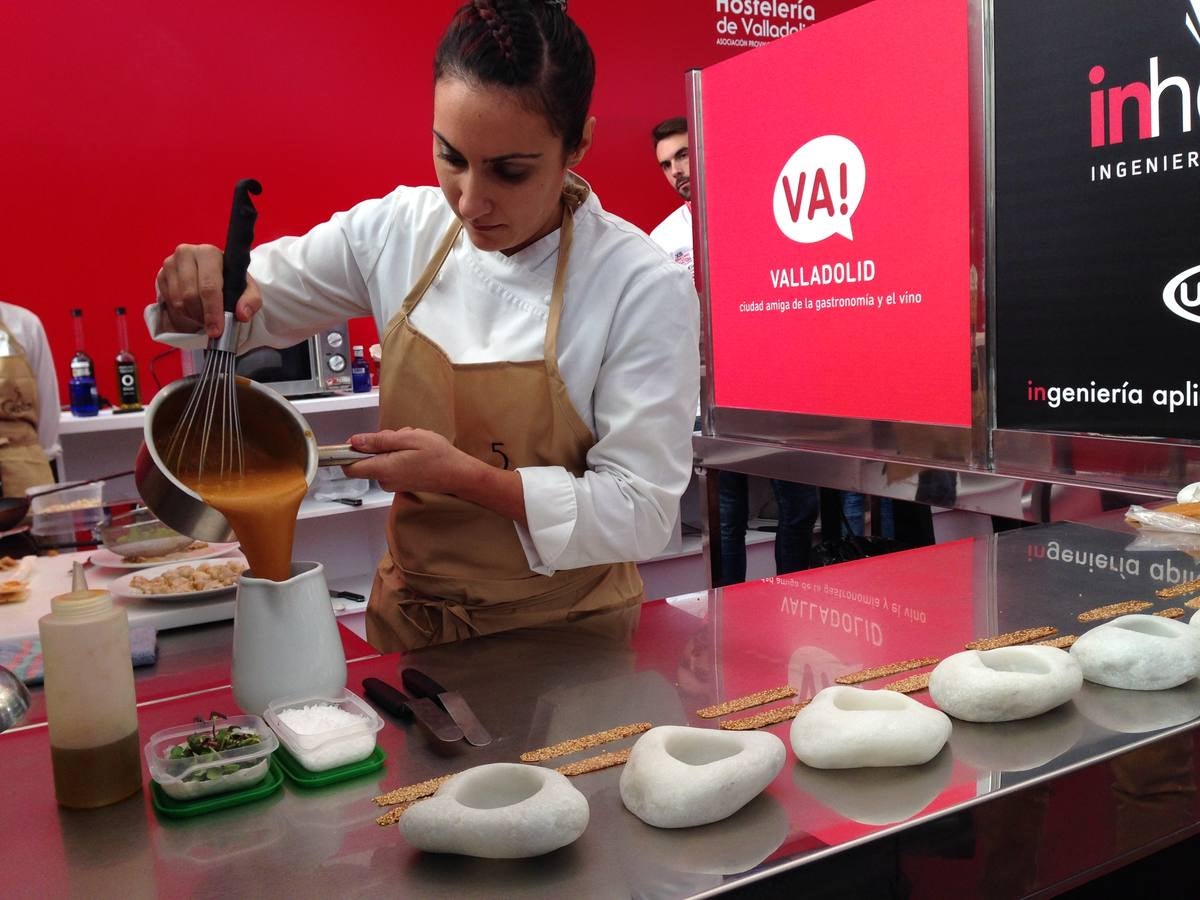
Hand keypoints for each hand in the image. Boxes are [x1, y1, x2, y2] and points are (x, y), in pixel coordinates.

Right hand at [155, 244, 262, 337]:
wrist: (214, 274)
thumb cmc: (230, 280)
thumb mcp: (247, 289)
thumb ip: (251, 301)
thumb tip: (242, 314)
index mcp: (209, 253)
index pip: (209, 286)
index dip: (213, 311)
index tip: (217, 331)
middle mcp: (186, 253)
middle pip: (190, 295)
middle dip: (202, 316)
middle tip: (212, 327)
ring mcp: (170, 263)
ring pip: (178, 301)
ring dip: (192, 316)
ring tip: (204, 316)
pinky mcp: (161, 274)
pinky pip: (169, 302)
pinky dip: (181, 312)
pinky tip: (193, 310)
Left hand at [344, 428, 481, 494]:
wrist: (459, 474)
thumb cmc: (438, 456)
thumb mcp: (408, 439)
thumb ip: (379, 441)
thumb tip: (354, 441)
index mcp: (384, 468)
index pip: (349, 467)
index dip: (348, 452)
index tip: (356, 440)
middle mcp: (385, 480)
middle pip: (366, 460)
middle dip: (378, 444)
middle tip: (400, 437)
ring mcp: (392, 484)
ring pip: (379, 460)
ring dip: (392, 448)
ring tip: (412, 444)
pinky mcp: (400, 483)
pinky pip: (390, 465)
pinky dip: (399, 456)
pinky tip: (415, 452)